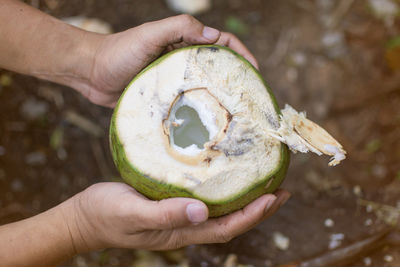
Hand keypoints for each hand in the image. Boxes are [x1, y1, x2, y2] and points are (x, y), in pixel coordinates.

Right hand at [64, 182, 289, 250]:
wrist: (85, 216)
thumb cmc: (106, 215)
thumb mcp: (132, 213)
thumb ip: (165, 214)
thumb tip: (202, 211)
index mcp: (180, 231)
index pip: (226, 227)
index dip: (253, 215)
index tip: (275, 197)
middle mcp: (185, 225)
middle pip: (230, 221)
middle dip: (259, 209)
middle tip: (283, 191)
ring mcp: (178, 216)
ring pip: (221, 211)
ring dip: (245, 200)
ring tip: (265, 184)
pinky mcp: (170, 203)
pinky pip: (205, 199)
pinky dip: (224, 191)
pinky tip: (227, 177)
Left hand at [76, 15, 258, 106]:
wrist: (90, 73)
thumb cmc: (118, 51)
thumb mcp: (150, 35)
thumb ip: (179, 28)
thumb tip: (215, 36)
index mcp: (183, 41)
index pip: (221, 43)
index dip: (241, 54)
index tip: (254, 72)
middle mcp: (182, 59)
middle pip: (217, 66)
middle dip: (236, 78)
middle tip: (250, 99)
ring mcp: (174, 79)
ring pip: (204, 87)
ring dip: (220, 97)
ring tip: (234, 115)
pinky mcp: (164, 97)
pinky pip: (186, 103)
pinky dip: (199, 110)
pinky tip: (207, 124)